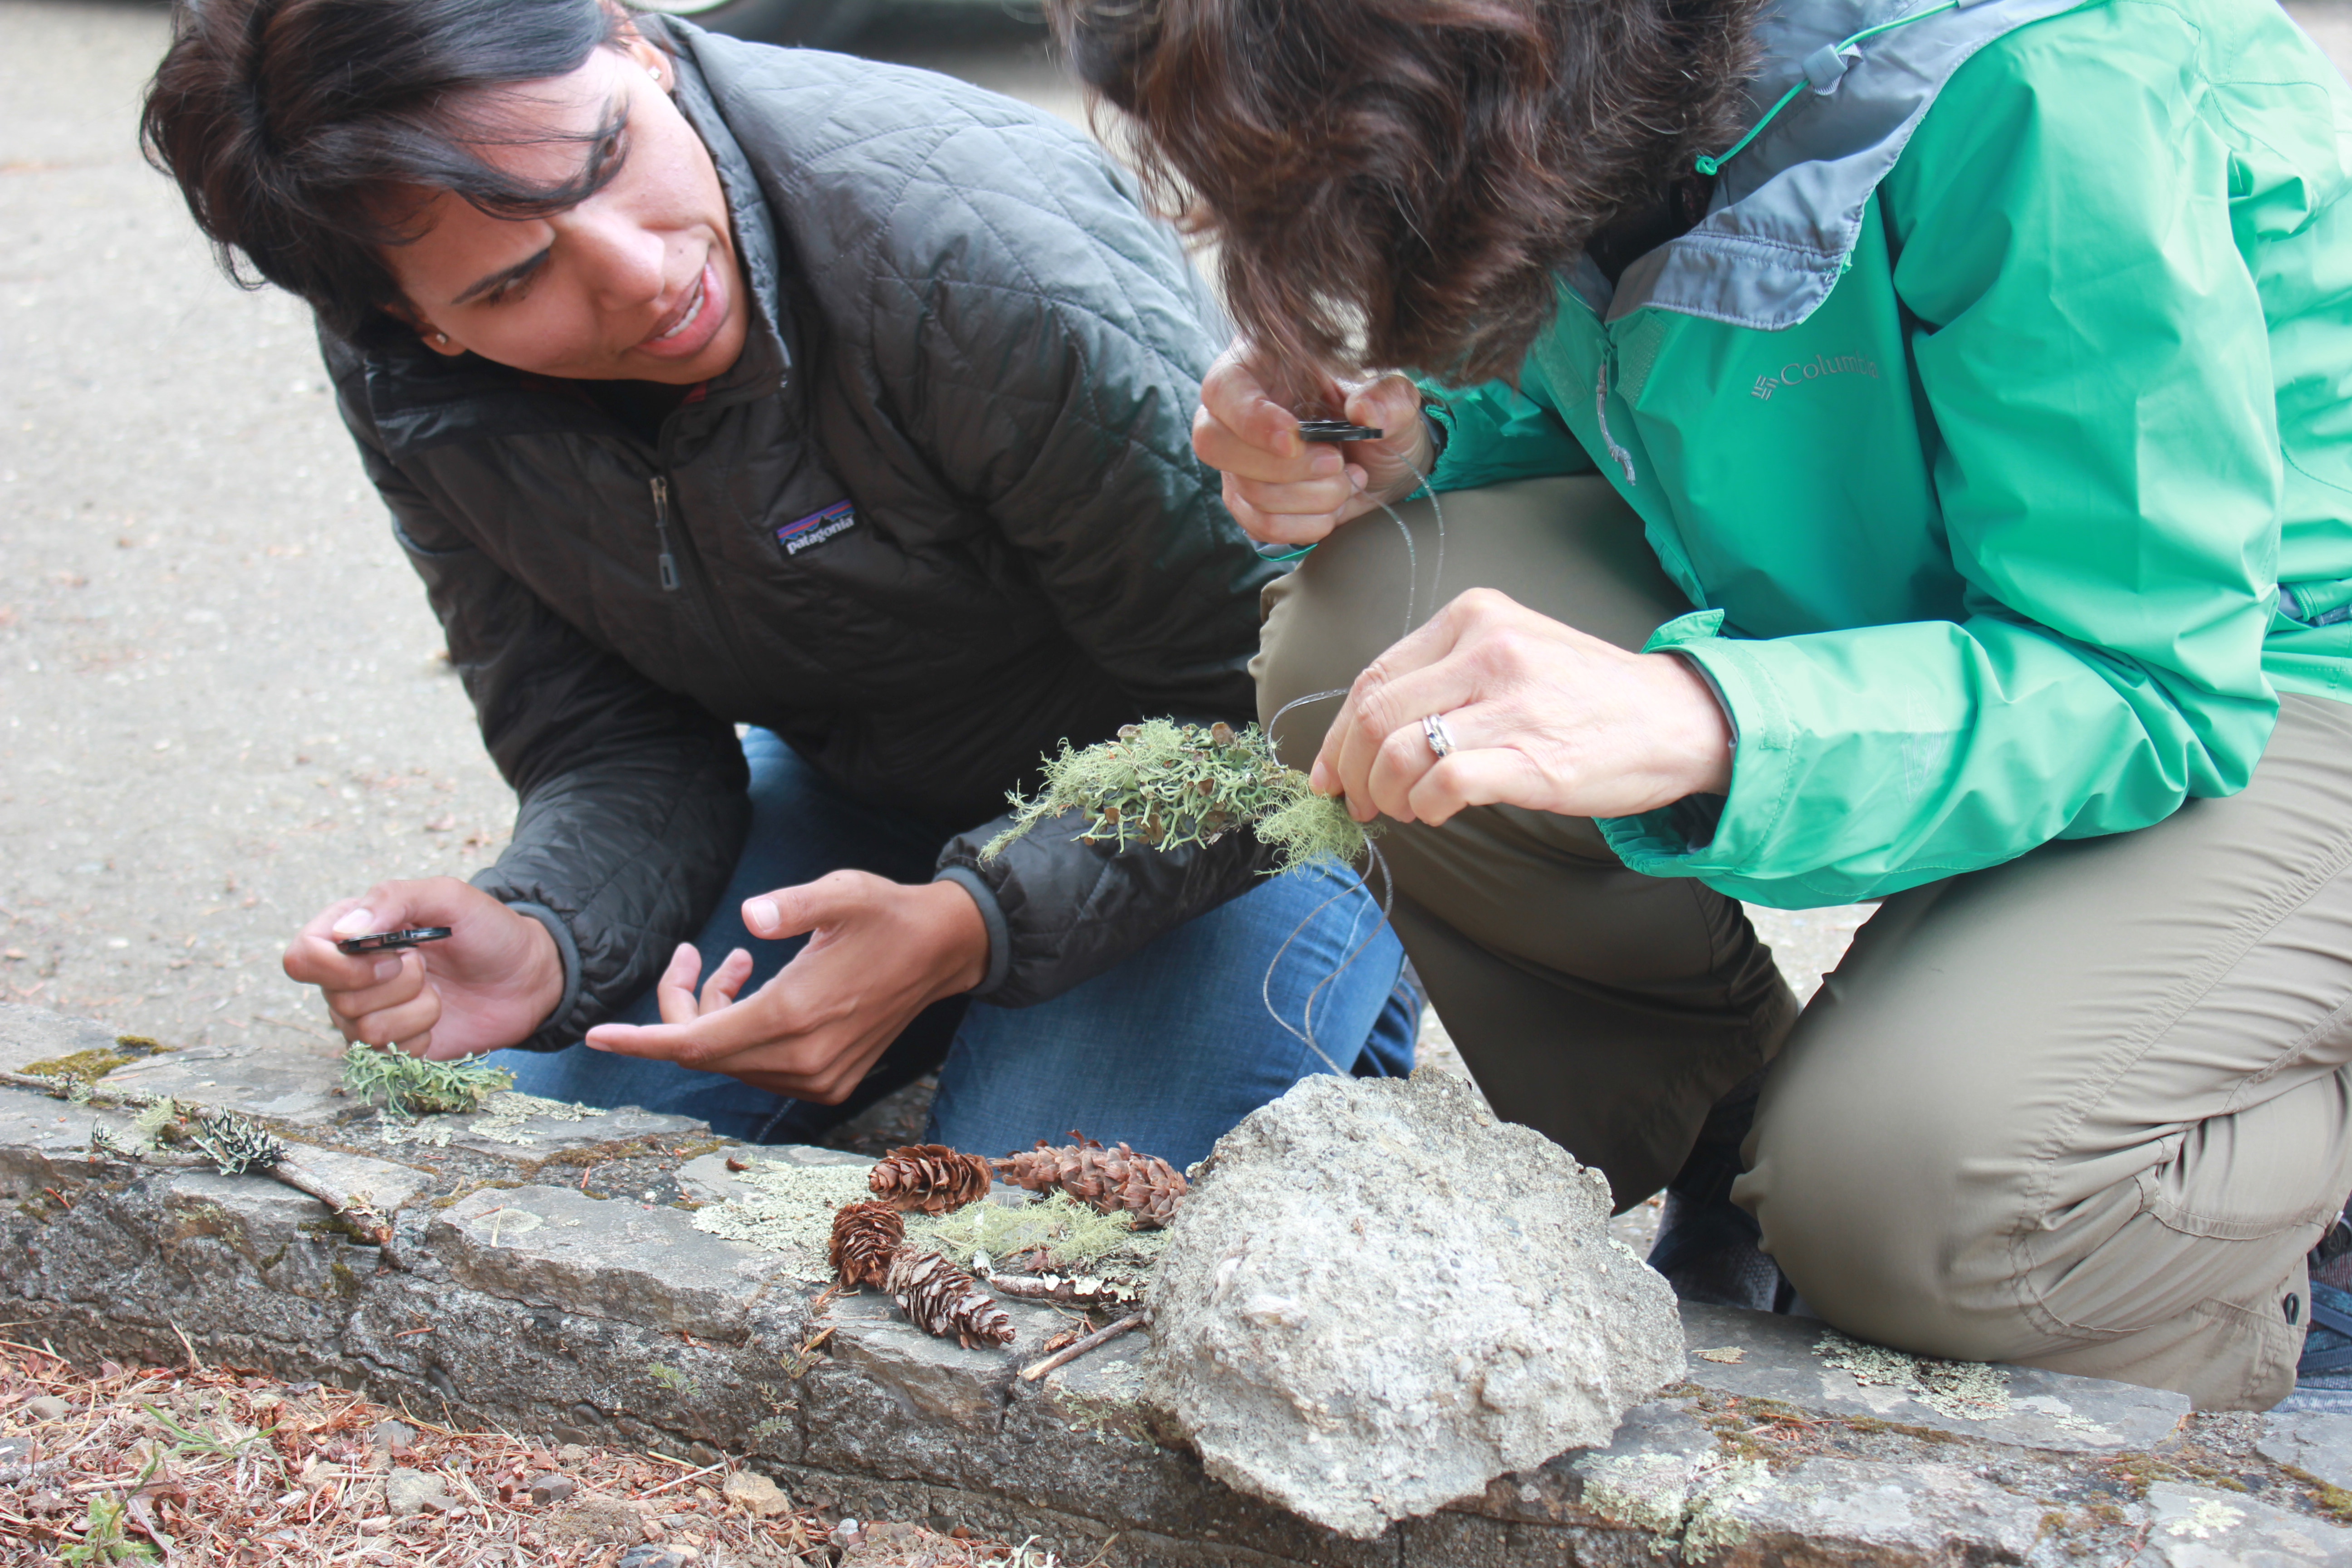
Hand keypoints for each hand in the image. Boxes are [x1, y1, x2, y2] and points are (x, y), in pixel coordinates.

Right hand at [283, 878, 563, 1060]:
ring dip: (416, 1009)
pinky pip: (391, 1054)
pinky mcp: (395, 1047)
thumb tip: (343, 932)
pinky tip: (440, 1017)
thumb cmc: (485, 928)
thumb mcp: (446, 896)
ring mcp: (370, 1015)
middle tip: (426, 965)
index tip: (391, 954)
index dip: (337, 965)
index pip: (302, 957)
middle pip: (336, 999)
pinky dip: (423, 1035)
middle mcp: (349, 978)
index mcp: (350, 933)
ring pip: (365, 1031)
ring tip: (438, 990)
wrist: (526, 975)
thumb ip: (394, 899)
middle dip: (396, 984)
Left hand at [581, 872, 988, 1103]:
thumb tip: (750, 914)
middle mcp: (803, 1059)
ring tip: (740, 963)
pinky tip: (761, 993)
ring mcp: (818, 1078)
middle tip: (693, 956)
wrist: (942, 952)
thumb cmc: (885, 914)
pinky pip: (757, 1068)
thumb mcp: (843, 892)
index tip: (596, 1035)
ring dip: (716, 1018)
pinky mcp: (828, 1083)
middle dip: (683, 1008)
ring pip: (730, 1061)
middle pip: (704, 1052)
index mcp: (796, 1015)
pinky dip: (742, 1035)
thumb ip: (794, 904)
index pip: (695, 1043)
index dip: (641, 1040)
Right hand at [1192, 341, 1433, 546]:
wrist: (1382, 460)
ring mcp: (1236, 460)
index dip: (1251, 419)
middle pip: (1216, 445)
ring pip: (1245, 491)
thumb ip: (1388, 397)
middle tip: (1337, 463)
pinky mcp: (1247, 500)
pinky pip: (1258, 524)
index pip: (1223, 389)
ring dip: (1307, 497)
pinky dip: (1303, 524)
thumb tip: (1366, 413)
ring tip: (1348, 480)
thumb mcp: (1394, 397)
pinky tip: (1333, 508)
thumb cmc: (1377, 416)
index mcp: (1258, 365)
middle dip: (1284, 468)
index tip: (1294, 440)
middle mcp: (1233, 413)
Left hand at [1311, 588, 1734, 826]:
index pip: (1374, 676)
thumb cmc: (1583, 694)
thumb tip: (1359, 734)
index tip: (1328, 772)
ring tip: (1407, 809)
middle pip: (1373, 714)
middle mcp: (1488, 648)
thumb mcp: (1510, 651)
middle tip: (1361, 802)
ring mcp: (1510, 701)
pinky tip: (1440, 811)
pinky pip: (1442, 783)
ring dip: (1388, 794)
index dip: (1337, 734)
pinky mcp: (1531, 755)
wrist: (1674, 718)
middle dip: (1351, 769)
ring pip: (1398, 750)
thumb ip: (1440, 677)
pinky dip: (1427, 806)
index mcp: (1474, 616)